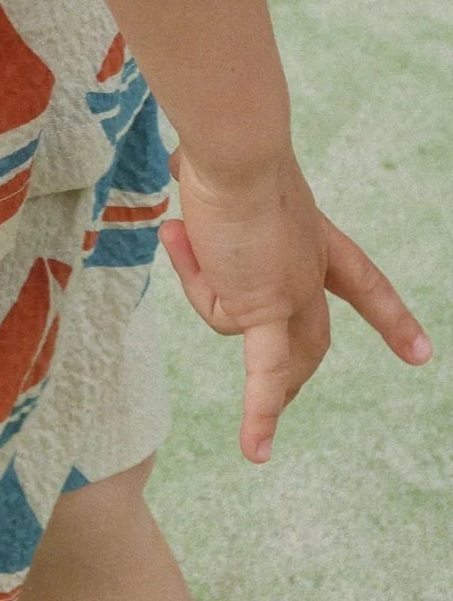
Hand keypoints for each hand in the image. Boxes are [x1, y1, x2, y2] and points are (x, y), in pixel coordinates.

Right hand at [160, 148, 430, 465]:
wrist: (234, 149)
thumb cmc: (222, 148)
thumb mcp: (219, 182)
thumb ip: (208, 191)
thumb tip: (180, 172)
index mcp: (314, 234)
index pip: (362, 284)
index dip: (390, 320)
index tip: (420, 353)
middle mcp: (313, 269)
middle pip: (307, 338)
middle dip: (291, 376)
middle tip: (278, 406)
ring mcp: (295, 293)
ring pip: (236, 326)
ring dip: (196, 286)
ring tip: (181, 230)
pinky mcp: (266, 309)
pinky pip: (262, 372)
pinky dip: (259, 414)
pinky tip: (257, 452)